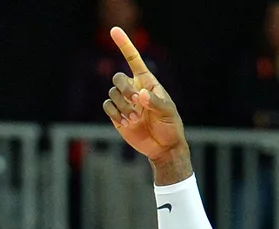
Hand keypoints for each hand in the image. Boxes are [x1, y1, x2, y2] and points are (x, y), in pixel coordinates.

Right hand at [103, 29, 187, 164]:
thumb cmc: (170, 126)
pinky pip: (108, 106)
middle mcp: (133, 89)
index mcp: (146, 82)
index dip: (124, 44)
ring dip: (123, 106)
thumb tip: (140, 94)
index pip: (133, 59)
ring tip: (136, 119)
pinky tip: (127, 123)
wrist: (164, 148)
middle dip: (125, 89)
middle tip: (136, 102)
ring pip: (112, 94)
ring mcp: (124, 102)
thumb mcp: (168, 112)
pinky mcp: (117, 116)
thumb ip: (155, 102)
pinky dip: (115, 113)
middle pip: (118, 78)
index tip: (114, 30)